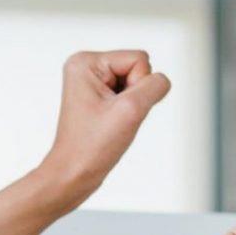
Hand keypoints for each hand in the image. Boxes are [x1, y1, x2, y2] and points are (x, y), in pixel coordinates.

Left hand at [36, 50, 170, 201]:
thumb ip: (155, 86)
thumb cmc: (90, 147)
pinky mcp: (98, 96)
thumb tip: (162, 80)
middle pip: (138, 68)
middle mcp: (86, 67)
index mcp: (85, 62)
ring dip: (131, 106)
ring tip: (110, 123)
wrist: (73, 175)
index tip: (115, 111)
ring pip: (136, 83)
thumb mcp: (131, 111)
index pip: (140, 59)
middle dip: (135, 96)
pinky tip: (111, 124)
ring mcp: (91, 82)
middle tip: (113, 118)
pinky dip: (128, 111)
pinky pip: (130, 95)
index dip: (138, 88)